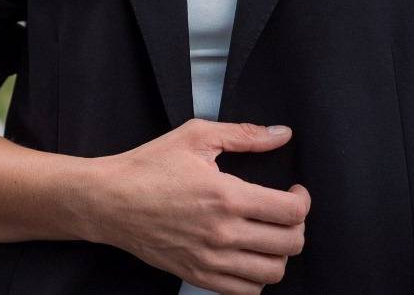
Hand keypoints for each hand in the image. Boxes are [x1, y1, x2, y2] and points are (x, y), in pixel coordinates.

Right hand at [90, 118, 308, 293]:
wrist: (111, 200)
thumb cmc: (150, 165)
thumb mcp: (196, 136)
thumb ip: (243, 134)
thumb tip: (281, 134)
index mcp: (226, 196)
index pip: (290, 212)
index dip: (303, 200)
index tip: (295, 191)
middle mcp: (223, 234)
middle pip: (290, 244)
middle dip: (298, 225)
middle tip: (286, 211)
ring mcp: (211, 260)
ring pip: (272, 273)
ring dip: (281, 253)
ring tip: (269, 234)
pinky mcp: (198, 276)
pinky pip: (246, 292)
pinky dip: (257, 278)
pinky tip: (248, 254)